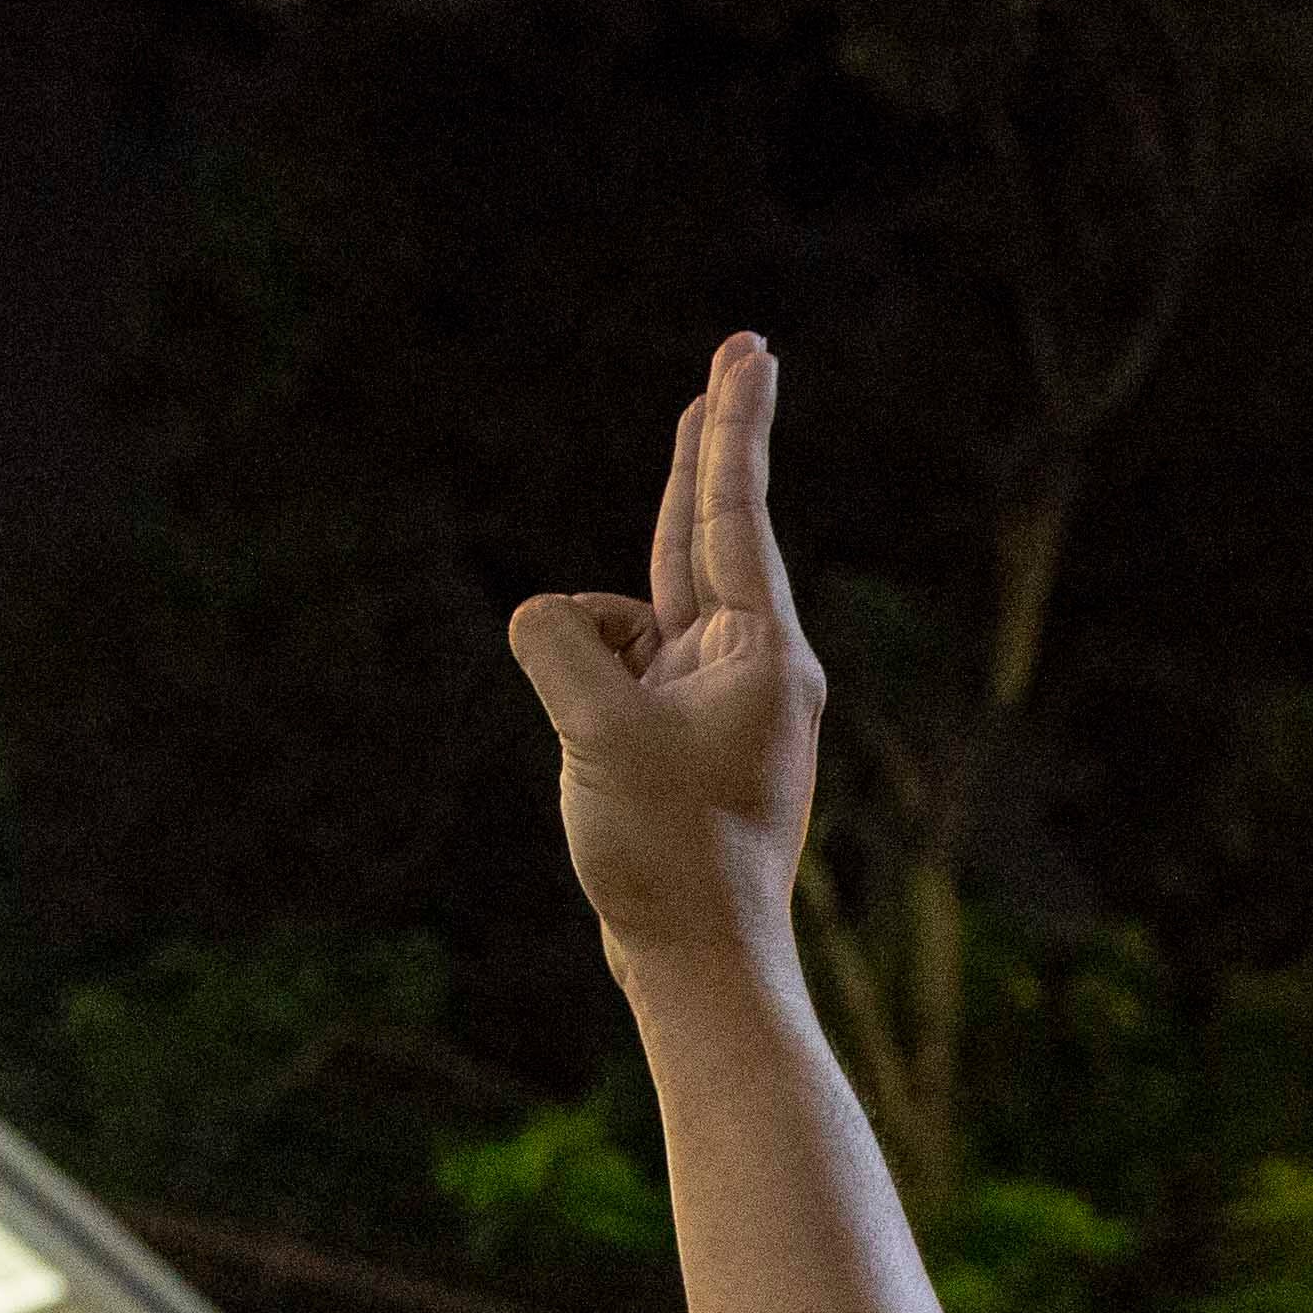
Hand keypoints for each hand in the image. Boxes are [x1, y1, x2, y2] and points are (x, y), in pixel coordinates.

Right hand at [504, 334, 819, 965]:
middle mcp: (754, 665)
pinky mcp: (687, 735)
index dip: (731, 424)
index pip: (734, 512)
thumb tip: (552, 616)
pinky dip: (584, 689)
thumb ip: (558, 641)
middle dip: (703, 454)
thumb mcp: (593, 730)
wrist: (698, 962)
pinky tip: (593, 764)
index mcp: (761, 653)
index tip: (750, 351)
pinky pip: (616, 674)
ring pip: (643, 616)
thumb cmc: (666, 852)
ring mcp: (721, 699)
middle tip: (737, 358)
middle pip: (708, 534)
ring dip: (597, 639)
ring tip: (613, 758)